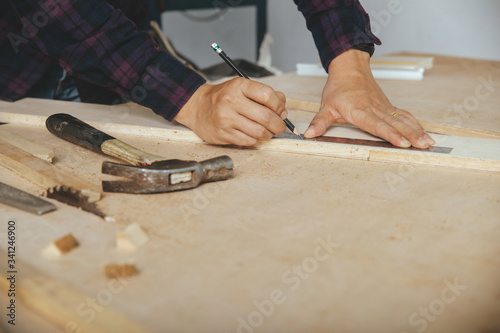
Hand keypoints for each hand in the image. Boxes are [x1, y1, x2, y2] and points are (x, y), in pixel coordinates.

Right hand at [175, 78, 286, 145]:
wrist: (197, 107)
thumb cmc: (223, 97)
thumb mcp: (242, 88)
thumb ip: (264, 95)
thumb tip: (283, 109)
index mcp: (239, 86)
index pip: (267, 95)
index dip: (279, 105)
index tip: (281, 111)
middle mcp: (232, 102)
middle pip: (266, 117)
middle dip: (279, 125)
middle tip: (279, 127)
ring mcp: (227, 119)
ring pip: (259, 132)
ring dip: (268, 134)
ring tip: (267, 131)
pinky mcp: (223, 134)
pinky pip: (249, 141)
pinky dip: (255, 140)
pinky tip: (253, 134)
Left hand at [304, 49, 434, 147]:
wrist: (349, 68)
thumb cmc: (339, 88)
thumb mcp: (326, 106)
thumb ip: (319, 122)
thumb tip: (309, 134)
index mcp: (360, 111)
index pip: (377, 125)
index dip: (390, 134)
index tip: (402, 143)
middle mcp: (375, 109)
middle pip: (396, 124)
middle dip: (411, 135)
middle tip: (423, 145)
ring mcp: (384, 107)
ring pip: (403, 119)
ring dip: (417, 130)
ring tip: (428, 141)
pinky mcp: (388, 106)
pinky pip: (404, 115)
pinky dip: (415, 123)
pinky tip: (423, 132)